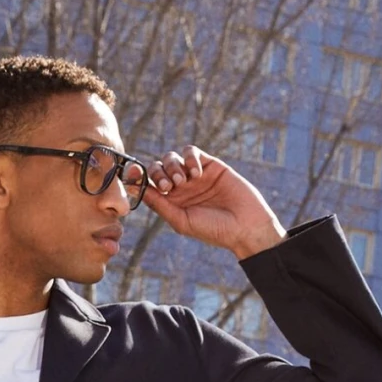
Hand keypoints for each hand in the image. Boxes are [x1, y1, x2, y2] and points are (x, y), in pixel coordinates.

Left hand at [144, 146, 284, 260]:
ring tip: (183, 181)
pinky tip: (197, 173)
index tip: (135, 175)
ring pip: (172, 157)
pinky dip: (190, 158)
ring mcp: (194, 175)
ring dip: (173, 166)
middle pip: (157, 168)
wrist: (245, 225)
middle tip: (169, 186)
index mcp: (170, 202)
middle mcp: (180, 188)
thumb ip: (159, 204)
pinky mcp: (210, 165)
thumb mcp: (182, 220)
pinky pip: (192, 152)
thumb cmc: (213, 229)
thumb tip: (137, 190)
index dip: (140, 178)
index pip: (149, 184)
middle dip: (159, 173)